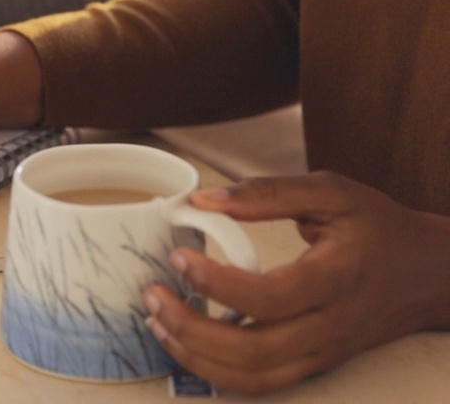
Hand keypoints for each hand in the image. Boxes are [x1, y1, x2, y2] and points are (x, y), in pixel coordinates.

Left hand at [143, 172, 449, 394]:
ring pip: (253, 376)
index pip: (269, 297)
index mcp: (335, 279)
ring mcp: (321, 351)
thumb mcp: (333, 192)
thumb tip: (205, 199)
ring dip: (196, 355)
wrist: (426, 273)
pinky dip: (216, 371)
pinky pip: (261, 382)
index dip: (216, 282)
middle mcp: (329, 325)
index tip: (179, 258)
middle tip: (153, 295)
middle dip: (192, 327)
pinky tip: (185, 343)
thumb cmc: (377, 228)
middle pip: (254, 349)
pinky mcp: (313, 362)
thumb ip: (269, 192)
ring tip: (157, 321)